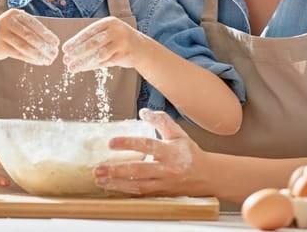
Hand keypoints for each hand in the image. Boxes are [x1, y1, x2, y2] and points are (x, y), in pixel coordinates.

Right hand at [0, 8, 58, 64]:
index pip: (34, 24)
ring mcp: (1, 33)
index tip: (56, 43)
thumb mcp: (19, 25)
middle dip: (44, 46)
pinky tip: (38, 62)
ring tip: (48, 60)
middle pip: (29, 36)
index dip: (46, 34)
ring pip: (24, 46)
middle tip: (54, 54)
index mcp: (14, 13)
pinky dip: (30, 59)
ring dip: (38, 54)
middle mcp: (6, 21)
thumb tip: (53, 42)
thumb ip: (33, 29)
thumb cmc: (10, 32)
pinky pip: (18, 54)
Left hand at [62, 17, 146, 72]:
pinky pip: (105, 62)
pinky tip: (83, 68)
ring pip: (98, 54)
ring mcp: (122, 42)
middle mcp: (116, 30)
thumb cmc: (119, 40)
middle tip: (66, 60)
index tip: (65, 49)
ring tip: (72, 68)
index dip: (75, 41)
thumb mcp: (108, 33)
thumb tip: (70, 50)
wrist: (142, 48)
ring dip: (83, 62)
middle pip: (92, 43)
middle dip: (77, 52)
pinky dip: (92, 66)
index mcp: (109, 22)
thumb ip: (92, 38)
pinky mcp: (124, 55)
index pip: (88, 31)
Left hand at [93, 108, 212, 196]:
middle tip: (99, 168)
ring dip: (117, 184)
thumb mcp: (179, 133)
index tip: (111, 143)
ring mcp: (164, 183)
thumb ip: (161, 120)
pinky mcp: (161, 194)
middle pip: (139, 170)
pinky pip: (141, 194)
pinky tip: (111, 189)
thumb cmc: (191, 153)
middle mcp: (167, 168)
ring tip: (100, 180)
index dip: (129, 143)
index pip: (147, 145)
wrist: (208, 176)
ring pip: (138, 186)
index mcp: (170, 151)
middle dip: (117, 170)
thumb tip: (143, 111)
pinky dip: (125, 192)